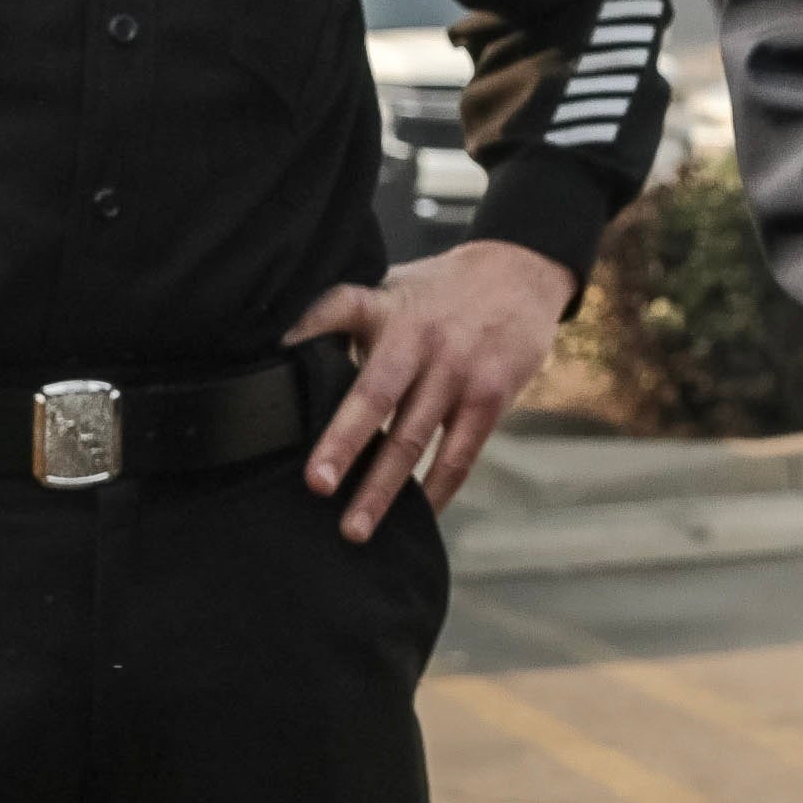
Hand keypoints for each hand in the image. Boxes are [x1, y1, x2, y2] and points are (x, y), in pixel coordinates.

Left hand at [290, 238, 576, 541]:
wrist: (522, 273)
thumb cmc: (442, 289)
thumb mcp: (392, 287)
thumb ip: (348, 318)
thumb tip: (287, 358)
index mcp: (390, 309)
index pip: (340, 311)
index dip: (308, 333)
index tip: (280, 367)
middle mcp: (422, 340)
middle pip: (377, 395)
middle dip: (344, 443)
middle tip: (316, 485)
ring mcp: (460, 370)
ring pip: (415, 438)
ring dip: (384, 488)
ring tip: (356, 529)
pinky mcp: (491, 397)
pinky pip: (460, 454)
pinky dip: (437, 488)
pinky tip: (419, 513)